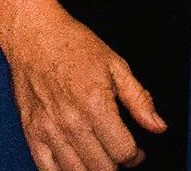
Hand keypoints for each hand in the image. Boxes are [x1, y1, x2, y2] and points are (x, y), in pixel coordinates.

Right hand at [0, 0, 165, 170]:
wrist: (34, 34)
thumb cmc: (73, 45)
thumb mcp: (116, 65)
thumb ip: (139, 99)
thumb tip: (158, 126)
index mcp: (96, 104)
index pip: (123, 152)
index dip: (136, 156)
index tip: (136, 152)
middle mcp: (72, 122)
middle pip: (102, 168)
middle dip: (116, 164)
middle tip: (118, 152)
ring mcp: (49, 130)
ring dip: (93, 170)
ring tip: (99, 157)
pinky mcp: (31, 133)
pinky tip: (75, 163)